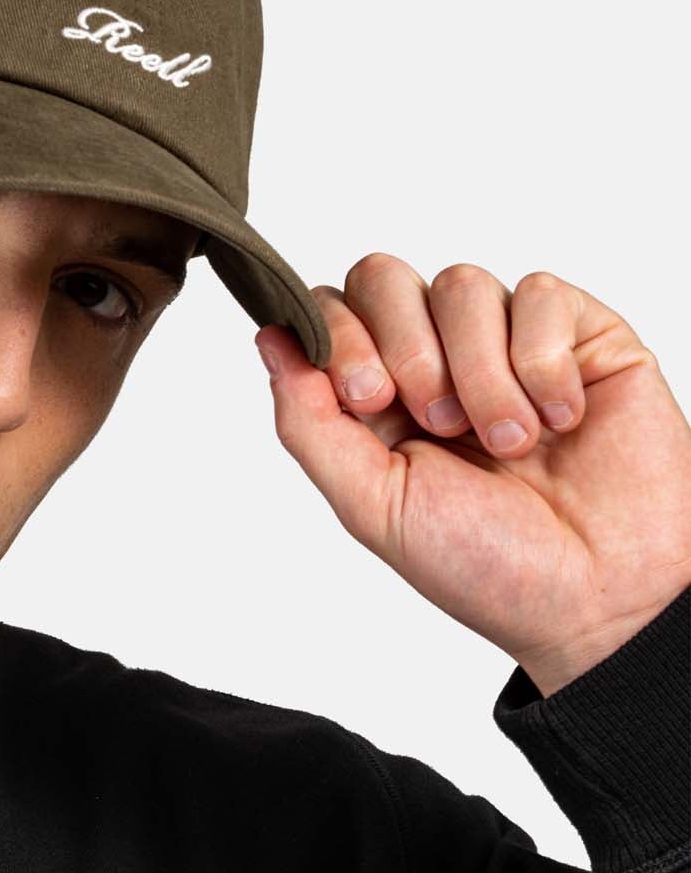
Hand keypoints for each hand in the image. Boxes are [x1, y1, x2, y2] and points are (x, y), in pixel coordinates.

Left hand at [254, 257, 690, 696]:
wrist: (603, 596)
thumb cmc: (492, 569)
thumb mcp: (374, 506)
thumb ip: (309, 424)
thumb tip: (269, 340)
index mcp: (379, 402)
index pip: (332, 312)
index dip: (341, 337)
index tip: (370, 400)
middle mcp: (438, 361)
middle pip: (384, 276)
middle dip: (404, 346)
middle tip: (439, 423)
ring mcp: (508, 342)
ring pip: (462, 284)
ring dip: (480, 373)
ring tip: (509, 443)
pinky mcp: (579, 334)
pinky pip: (540, 293)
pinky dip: (542, 363)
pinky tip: (561, 420)